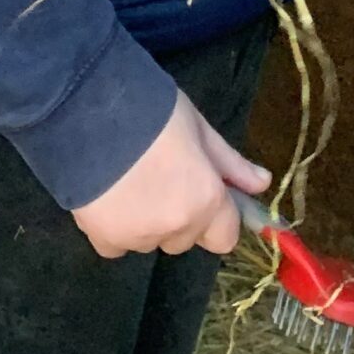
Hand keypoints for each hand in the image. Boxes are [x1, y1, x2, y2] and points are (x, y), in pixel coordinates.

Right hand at [71, 93, 270, 258]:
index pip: (225, 236)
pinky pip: (117, 244)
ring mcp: (138, 237)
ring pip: (151, 240)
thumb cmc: (153, 109)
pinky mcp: (103, 239)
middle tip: (159, 174)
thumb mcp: (198, 127)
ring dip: (146, 221)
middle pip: (185, 237)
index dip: (216, 215)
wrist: (90, 108)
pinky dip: (115, 227)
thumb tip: (262, 184)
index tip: (201, 191)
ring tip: (127, 178)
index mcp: (206, 201)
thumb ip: (230, 163)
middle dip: (178, 214)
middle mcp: (176, 227)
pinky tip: (106, 193)